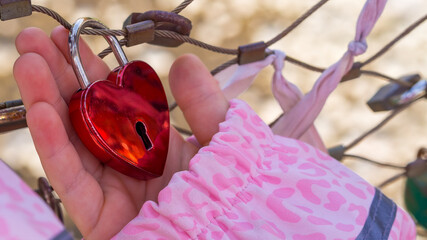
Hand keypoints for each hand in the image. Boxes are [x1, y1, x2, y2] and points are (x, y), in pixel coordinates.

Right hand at [13, 26, 228, 239]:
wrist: (226, 233)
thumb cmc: (225, 189)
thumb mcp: (219, 138)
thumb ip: (203, 104)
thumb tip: (184, 62)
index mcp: (150, 140)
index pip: (112, 99)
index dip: (90, 68)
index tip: (69, 39)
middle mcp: (125, 160)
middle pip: (83, 116)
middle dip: (58, 78)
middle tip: (34, 42)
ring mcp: (110, 187)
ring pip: (70, 142)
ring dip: (45, 102)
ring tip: (29, 64)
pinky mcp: (99, 216)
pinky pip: (72, 180)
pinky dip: (55, 145)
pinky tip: (41, 111)